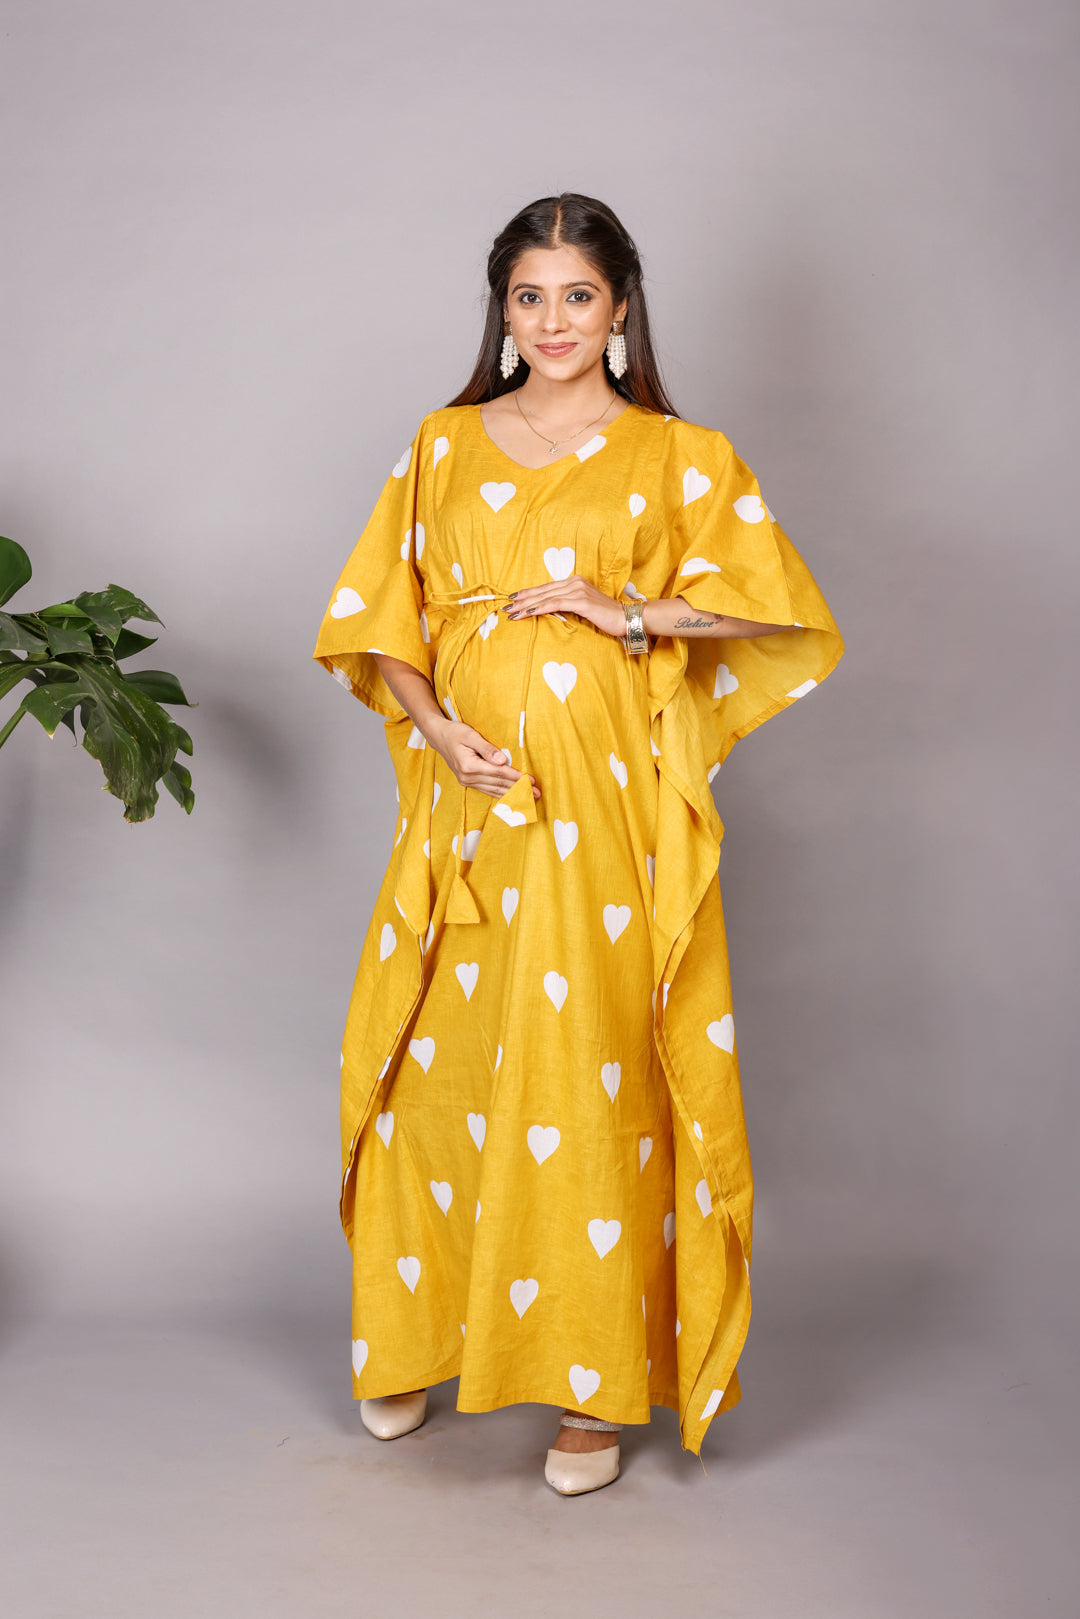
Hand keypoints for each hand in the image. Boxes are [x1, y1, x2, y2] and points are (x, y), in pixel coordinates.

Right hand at [433, 719, 540, 799]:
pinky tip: (512, 797)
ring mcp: (466, 781)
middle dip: (518, 789)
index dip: (515, 777)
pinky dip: (501, 794)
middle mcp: (467, 777)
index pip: (497, 773)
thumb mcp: (470, 734)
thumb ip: (487, 748)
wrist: (438, 736)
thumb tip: (503, 760)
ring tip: (529, 797)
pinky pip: (487, 790)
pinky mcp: (468, 782)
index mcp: (468, 765)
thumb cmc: (454, 732)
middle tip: (536, 793)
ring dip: (512, 794)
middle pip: (498, 784)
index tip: (530, 780)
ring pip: (493, 790)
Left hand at [503, 576, 626, 638]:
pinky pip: (555, 604)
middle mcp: (574, 583)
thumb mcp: (584, 608)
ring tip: (511, 612)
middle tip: (505, 606)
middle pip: (542, 591)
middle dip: (522, 599)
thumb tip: (551, 611)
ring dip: (526, 605)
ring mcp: (578, 590)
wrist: (627, 618)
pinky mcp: (581, 601)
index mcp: (574, 582)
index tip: (512, 599)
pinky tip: (527, 613)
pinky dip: (539, 608)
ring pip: (546, 597)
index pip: (546, 588)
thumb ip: (568, 605)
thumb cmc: (606, 616)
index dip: (528, 594)